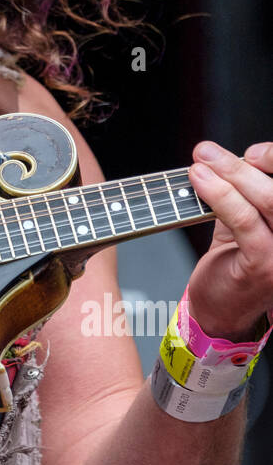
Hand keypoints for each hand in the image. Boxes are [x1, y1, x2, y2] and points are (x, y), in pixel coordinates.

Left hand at [186, 140, 272, 341]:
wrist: (222, 311)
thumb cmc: (234, 264)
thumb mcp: (243, 221)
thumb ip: (242, 192)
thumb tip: (225, 158)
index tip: (250, 153)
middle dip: (242, 165)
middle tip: (206, 152)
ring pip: (267, 200)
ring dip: (229, 175)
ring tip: (198, 164)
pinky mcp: (265, 266)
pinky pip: (245, 221)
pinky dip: (220, 196)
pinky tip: (199, 182)